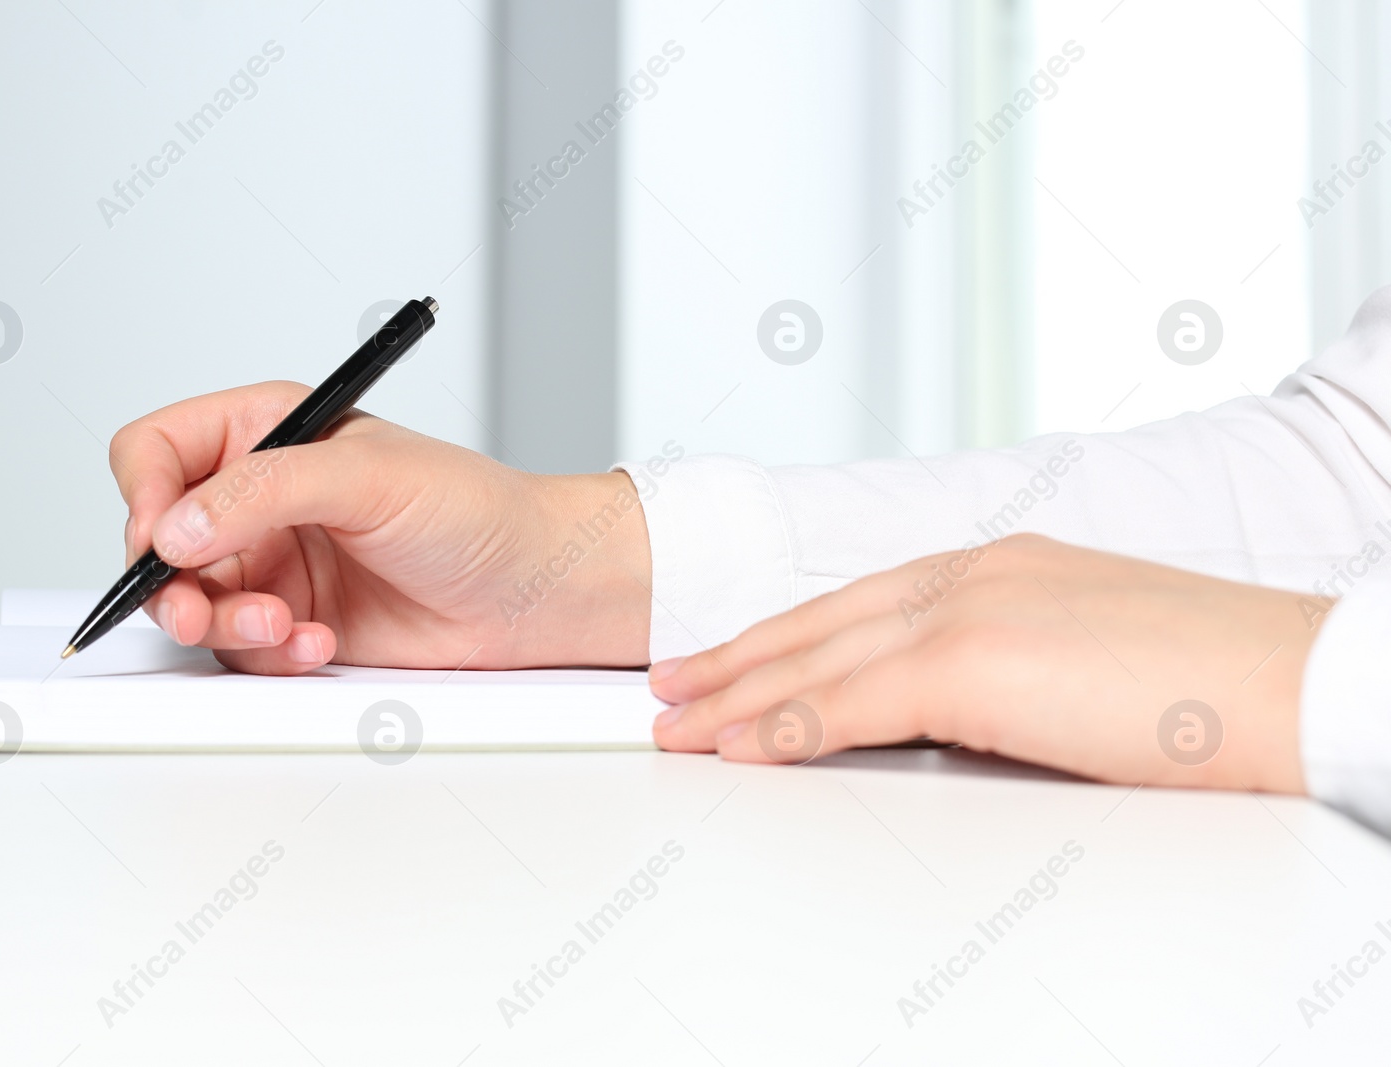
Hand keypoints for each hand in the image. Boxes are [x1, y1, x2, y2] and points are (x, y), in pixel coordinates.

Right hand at [108, 381, 651, 673]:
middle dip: (172, 582)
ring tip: (280, 625)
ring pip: (190, 603)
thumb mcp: (368, 477)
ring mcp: (273, 563)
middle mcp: (260, 498)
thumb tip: (175, 525)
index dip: (144, 493)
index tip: (161, 537)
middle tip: (198, 609)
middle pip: (158, 540)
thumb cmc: (474, 510)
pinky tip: (318, 643)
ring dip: (222, 623)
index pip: (159, 451)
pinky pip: (240, 649)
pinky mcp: (292, 621)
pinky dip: (268, 653)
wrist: (531, 591)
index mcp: (268, 432)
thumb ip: (264, 490)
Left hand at [649, 534, 1317, 792]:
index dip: (791, 635)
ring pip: (819, 655)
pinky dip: (783, 722)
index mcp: (1001, 567)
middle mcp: (974, 573)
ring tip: (676, 721)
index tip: (739, 660)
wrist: (1296, 680)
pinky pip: (848, 699)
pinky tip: (736, 744)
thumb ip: (1005, 672)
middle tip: (672, 685)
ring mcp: (969, 608)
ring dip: (738, 692)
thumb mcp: (1084, 662)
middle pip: (822, 620)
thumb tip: (947, 717)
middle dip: (738, 657)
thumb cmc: (1212, 685)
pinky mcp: (972, 658)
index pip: (864, 603)